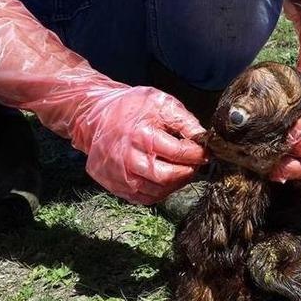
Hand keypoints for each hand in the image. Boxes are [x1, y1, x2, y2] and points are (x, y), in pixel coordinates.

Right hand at [73, 86, 207, 203]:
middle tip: (195, 164)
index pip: (179, 153)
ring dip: (175, 183)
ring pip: (157, 190)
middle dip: (188, 172)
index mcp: (141, 136)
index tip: (205, 152)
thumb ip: (184, 120)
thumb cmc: (130, 107)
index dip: (197, 154)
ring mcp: (119, 175)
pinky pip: (144, 198)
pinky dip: (159, 191)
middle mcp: (128, 159)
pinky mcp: (115, 185)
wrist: (95, 116)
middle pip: (168, 176)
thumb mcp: (159, 102)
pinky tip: (165, 178)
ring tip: (181, 170)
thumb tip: (204, 137)